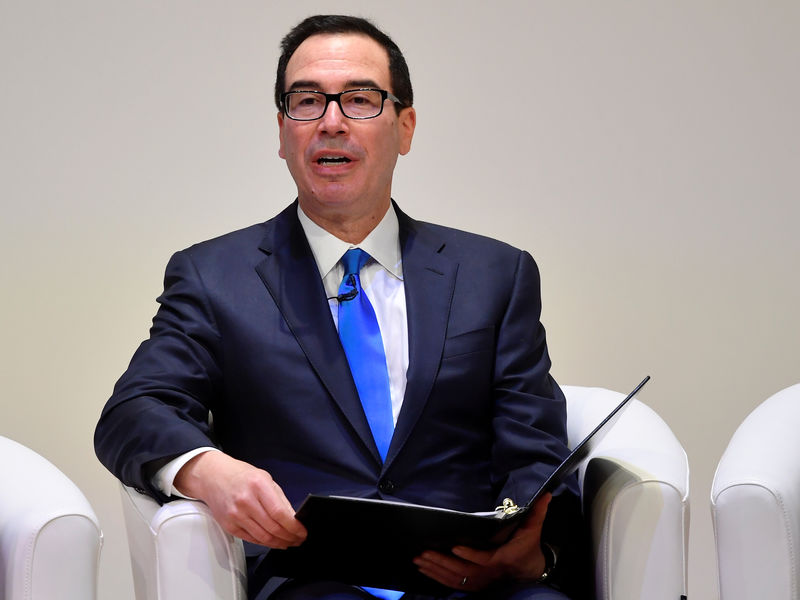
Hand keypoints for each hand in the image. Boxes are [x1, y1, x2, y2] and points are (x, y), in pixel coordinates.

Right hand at [174, 451, 306, 547]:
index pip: (280, 513)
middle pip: (273, 528)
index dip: (294, 526)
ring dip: (279, 543)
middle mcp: (246, 501)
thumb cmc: (240, 476)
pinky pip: (251, 539)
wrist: (213, 477)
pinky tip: (273, 541)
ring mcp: (236, 515)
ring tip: (288, 542)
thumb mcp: (265, 478)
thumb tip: (293, 518)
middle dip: (289, 537)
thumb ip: (279, 498)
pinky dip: (265, 543)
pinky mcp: (229, 526)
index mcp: (258, 486)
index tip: (302, 531)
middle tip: (298, 539)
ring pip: (263, 537)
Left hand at [413, 493, 550, 591]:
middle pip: (462, 570)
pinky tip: (424, 569)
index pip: (484, 559)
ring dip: (435, 570)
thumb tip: (546, 492)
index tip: (454, 546)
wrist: (530, 570)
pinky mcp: (474, 584)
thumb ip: (537, 511)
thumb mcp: (533, 529)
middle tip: (423, 552)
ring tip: (419, 559)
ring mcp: (480, 580)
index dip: (469, 555)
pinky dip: (437, 577)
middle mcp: (489, 572)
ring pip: (455, 578)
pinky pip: (453, 583)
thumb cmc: (527, 547)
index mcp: (502, 558)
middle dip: (442, 562)